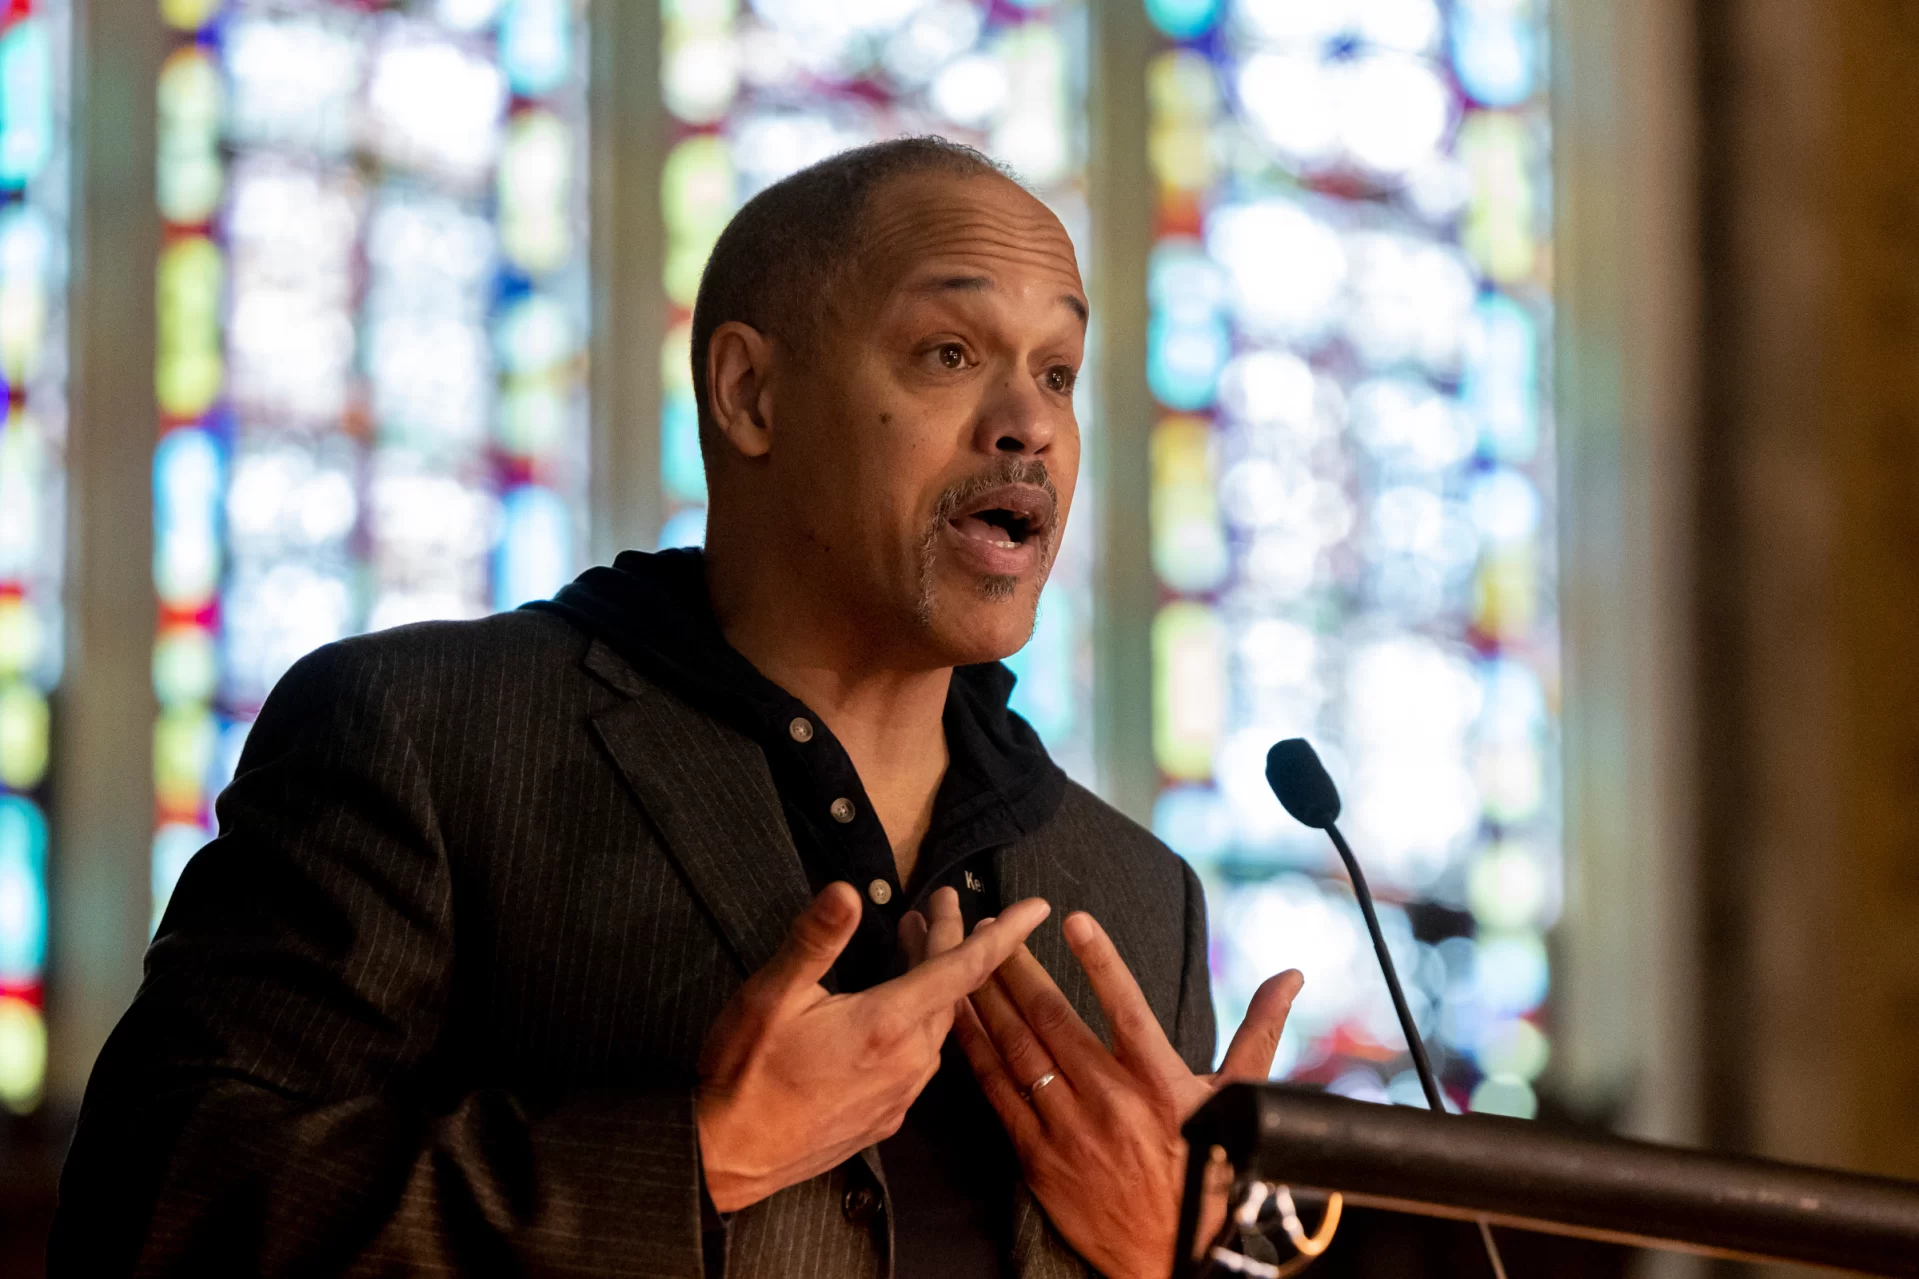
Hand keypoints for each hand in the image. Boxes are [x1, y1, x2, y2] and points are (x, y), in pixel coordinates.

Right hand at [696, 884, 1046, 1211]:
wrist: (726, 1157)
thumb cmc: (745, 1072)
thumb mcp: (770, 995)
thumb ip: (815, 940)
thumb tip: (847, 891)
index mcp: (887, 1024)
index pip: (963, 968)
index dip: (1003, 934)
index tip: (1037, 908)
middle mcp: (908, 1062)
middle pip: (952, 991)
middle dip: (952, 941)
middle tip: (944, 902)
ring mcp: (901, 1095)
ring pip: (939, 1026)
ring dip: (936, 982)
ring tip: (918, 944)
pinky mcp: (887, 1118)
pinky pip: (922, 1058)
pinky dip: (922, 1020)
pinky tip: (900, 1009)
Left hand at [952, 910, 1301, 1278]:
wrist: (1168, 1256)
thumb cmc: (1207, 1171)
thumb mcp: (1238, 1099)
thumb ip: (1258, 1030)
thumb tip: (1290, 976)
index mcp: (1161, 1082)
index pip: (1127, 1009)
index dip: (1101, 962)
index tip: (1074, 920)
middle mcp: (1112, 1102)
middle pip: (1055, 1021)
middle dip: (1020, 969)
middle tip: (995, 928)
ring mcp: (1070, 1129)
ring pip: (1020, 1051)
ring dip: (991, 1001)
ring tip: (969, 961)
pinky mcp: (1038, 1157)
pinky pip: (999, 1095)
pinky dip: (978, 1053)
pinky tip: (961, 1021)